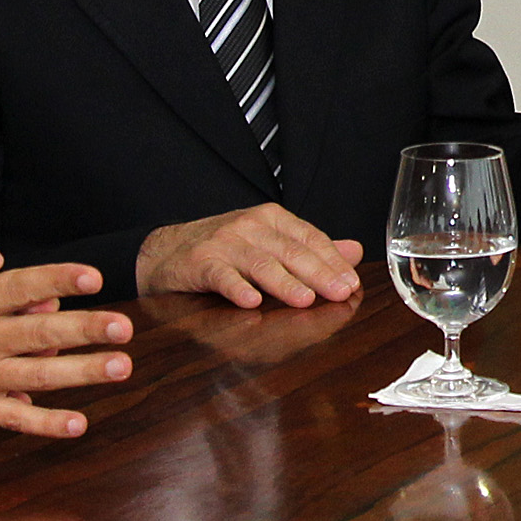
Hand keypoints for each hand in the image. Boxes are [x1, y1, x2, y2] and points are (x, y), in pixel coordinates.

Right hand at [0, 178, 130, 446]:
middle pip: (40, 333)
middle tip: (125, 329)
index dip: (59, 279)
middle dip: (86, 330)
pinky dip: (44, 423)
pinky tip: (77, 424)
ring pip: (37, 376)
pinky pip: (11, 417)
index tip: (94, 277)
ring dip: (81, 373)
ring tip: (120, 369)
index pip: (20, 287)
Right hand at [137, 203, 367, 309]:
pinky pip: (222, 276)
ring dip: (284, 283)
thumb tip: (354, 252)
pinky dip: (237, 288)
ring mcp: (225, 243)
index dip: (333, 261)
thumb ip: (310, 248)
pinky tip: (252, 301)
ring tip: (305, 299)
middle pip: (291, 251)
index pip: (310, 238)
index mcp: (272, 219)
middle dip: (319, 274)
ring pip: (261, 263)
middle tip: (340, 293)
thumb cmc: (224, 249)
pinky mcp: (200, 262)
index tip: (352, 283)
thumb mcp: (269, 242)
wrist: (166, 251)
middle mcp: (250, 226)